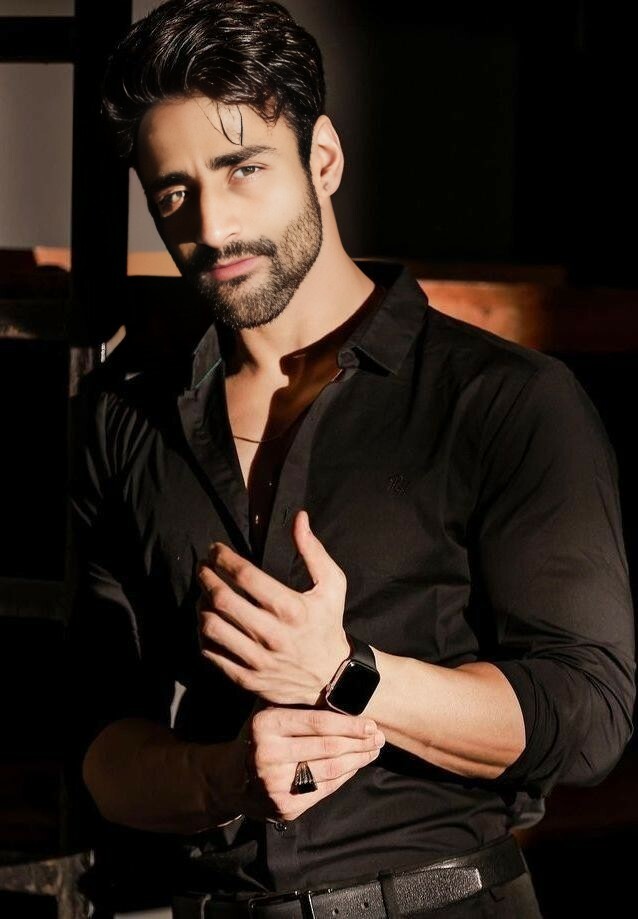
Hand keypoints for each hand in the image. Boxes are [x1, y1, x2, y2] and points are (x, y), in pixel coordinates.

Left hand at [197, 510, 350, 704]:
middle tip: (203, 568)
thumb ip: (313, 550)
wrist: (332, 677)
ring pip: (211, 626)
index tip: (215, 549)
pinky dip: (203, 634)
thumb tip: (299, 518)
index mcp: (291, 609)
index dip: (223, 557)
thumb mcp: (332, 584)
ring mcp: (257, 660)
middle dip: (206, 577)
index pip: (245, 576)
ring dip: (201, 605)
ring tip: (204, 594)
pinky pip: (211, 653)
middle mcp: (272, 635)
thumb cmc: (328, 623)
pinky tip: (209, 620)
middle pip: (222, 599)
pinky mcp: (247, 679)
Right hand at [233, 706, 384, 821]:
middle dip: (359, 742)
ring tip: (373, 750)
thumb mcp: (269, 710)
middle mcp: (268, 756)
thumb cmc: (259, 735)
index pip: (317, 724)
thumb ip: (296, 701)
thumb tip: (343, 687)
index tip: (371, 723)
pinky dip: (345, 776)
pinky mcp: (285, 807)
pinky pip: (325, 789)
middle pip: (328, 748)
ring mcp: (275, 785)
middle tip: (379, 737)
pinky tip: (355, 765)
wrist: (230, 777)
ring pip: (330, 771)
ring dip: (358, 760)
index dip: (349, 724)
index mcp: (265, 725)